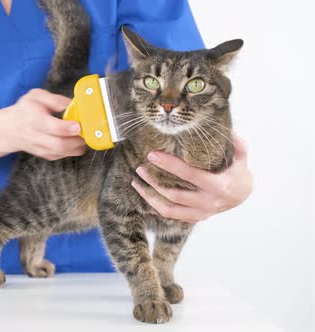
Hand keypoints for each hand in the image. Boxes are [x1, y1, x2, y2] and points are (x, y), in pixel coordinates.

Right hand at [0, 88, 85, 159]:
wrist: (10, 129)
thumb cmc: (25, 110)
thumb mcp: (36, 96)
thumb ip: (54, 99)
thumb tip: (72, 104)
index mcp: (34, 119)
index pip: (51, 127)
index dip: (66, 128)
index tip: (78, 126)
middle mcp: (37, 136)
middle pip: (59, 144)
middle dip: (77, 140)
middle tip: (86, 132)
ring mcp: (41, 148)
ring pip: (62, 152)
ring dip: (78, 146)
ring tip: (84, 135)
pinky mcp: (46, 155)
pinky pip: (62, 155)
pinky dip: (73, 150)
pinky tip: (76, 140)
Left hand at [131, 133, 252, 222]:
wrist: (243, 194)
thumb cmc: (238, 170)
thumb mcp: (241, 155)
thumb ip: (234, 142)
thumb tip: (224, 127)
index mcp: (219, 186)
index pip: (189, 175)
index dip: (169, 165)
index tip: (152, 155)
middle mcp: (209, 202)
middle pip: (174, 194)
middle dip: (154, 181)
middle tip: (139, 168)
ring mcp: (201, 213)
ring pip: (169, 209)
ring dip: (150, 196)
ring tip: (136, 182)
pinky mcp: (195, 218)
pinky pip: (171, 215)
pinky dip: (155, 206)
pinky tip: (144, 195)